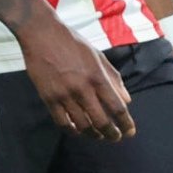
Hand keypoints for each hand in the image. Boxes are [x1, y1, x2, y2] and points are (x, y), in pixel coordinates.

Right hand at [18, 16, 135, 140]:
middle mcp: (82, 88)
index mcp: (97, 76)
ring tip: (98, 135)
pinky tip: (78, 131)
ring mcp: (64, 95)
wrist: (42, 34)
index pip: (116, 107)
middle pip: (101, 121)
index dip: (125, 123)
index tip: (130, 132)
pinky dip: (72, 131)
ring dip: (93, 134)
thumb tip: (127, 100)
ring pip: (82, 126)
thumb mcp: (98, 56)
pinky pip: (62, 123)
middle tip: (116, 138)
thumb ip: (113, 78)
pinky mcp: (48, 98)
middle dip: (111, 134)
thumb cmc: (73, 43)